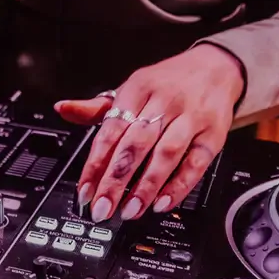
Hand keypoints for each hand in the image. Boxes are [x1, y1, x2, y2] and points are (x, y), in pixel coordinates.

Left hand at [55, 45, 244, 221]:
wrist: (216, 68)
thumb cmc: (167, 84)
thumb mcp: (131, 89)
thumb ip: (97, 108)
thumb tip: (63, 109)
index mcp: (137, 89)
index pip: (110, 130)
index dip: (95, 164)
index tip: (85, 191)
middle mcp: (163, 102)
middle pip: (135, 145)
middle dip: (115, 180)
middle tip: (102, 208)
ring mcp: (190, 118)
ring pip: (165, 154)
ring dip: (146, 186)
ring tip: (130, 210)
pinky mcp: (213, 134)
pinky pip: (196, 163)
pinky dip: (179, 185)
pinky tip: (162, 203)